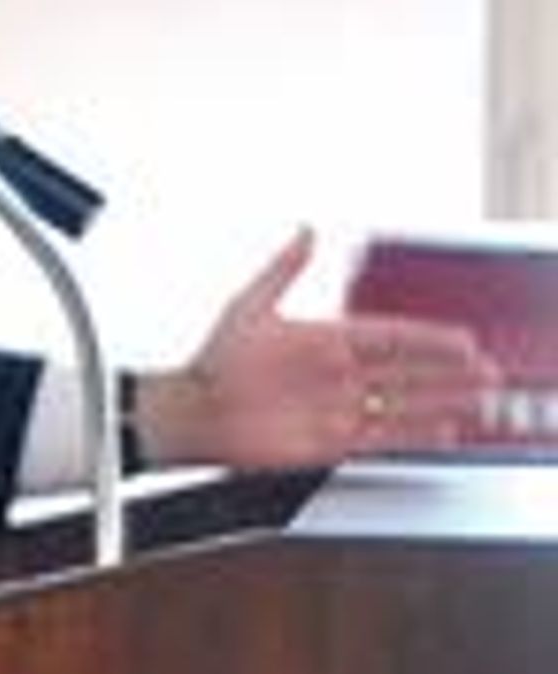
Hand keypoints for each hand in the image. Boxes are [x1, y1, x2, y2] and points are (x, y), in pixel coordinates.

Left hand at [137, 227, 500, 465]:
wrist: (188, 414)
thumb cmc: (210, 364)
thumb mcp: (248, 308)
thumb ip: (282, 270)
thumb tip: (305, 231)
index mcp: (326, 342)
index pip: (391, 338)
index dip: (429, 340)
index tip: (462, 340)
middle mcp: (336, 377)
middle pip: (406, 374)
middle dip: (446, 373)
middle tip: (485, 371)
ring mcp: (334, 409)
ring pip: (400, 406)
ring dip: (438, 403)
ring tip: (476, 401)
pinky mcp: (325, 443)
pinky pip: (378, 439)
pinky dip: (410, 436)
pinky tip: (439, 432)